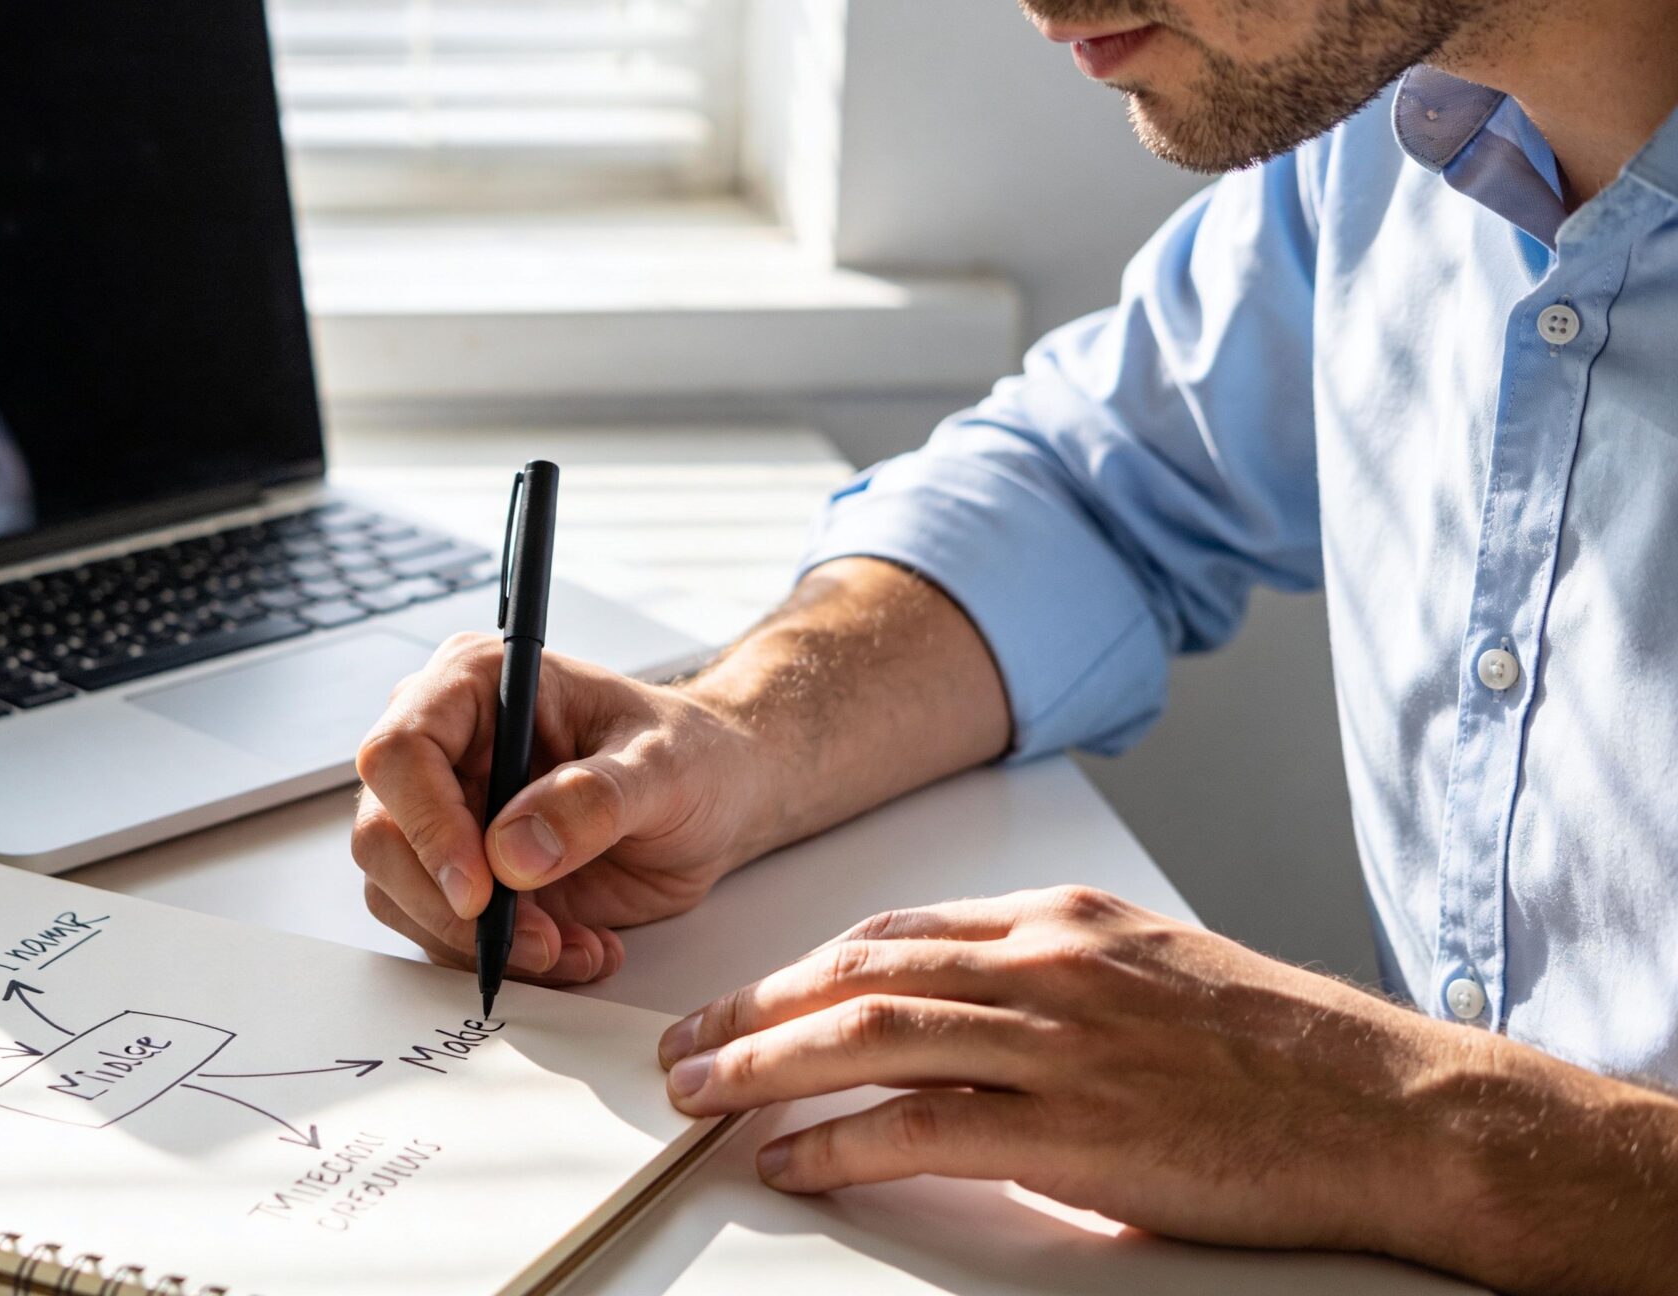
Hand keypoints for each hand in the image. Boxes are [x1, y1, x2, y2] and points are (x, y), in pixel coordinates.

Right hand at [350, 634, 774, 985]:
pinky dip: (506, 958)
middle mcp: (445, 748)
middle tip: (536, 939)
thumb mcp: (664, 767)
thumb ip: (594, 800)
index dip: (427, 826)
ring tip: (574, 944)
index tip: (479, 891)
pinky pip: (444, 933)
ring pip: (401, 895)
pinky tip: (576, 946)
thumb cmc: (692, 756)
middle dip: (450, 906)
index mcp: (475, 686)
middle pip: (382, 835)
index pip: (400, 751)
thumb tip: (513, 854)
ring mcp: (448, 815)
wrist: (715, 800)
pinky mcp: (464, 875)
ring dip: (482, 942)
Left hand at [655, 885, 1582, 1268]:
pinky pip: (920, 1125)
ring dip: (762, 1062)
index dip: (801, 966)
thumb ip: (1054, 983)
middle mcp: (1047, 964)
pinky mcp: (1075, 1130)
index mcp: (1063, 921)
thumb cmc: (1285, 1053)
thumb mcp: (1155, 973)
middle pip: (854, 969)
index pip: (892, 929)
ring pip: (866, 1031)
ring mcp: (1058, 1043)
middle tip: (685, 1044)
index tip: (750, 997)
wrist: (1390, 1108)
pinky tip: (792, 1156)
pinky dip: (838, 1138)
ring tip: (701, 1091)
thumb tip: (967, 1022)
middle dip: (751, 1007)